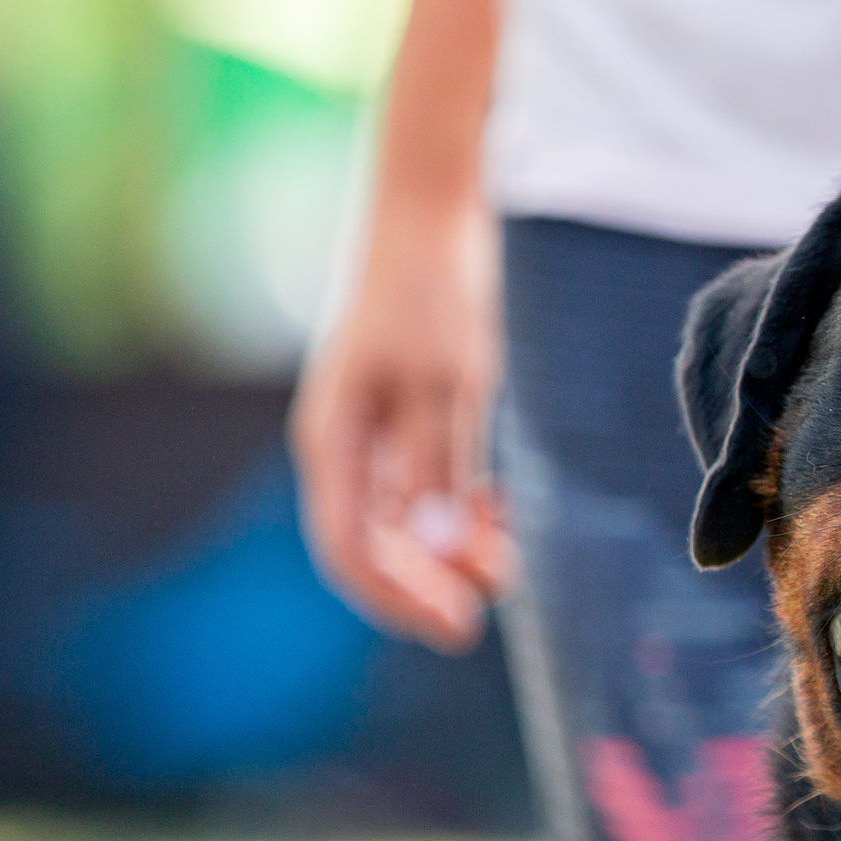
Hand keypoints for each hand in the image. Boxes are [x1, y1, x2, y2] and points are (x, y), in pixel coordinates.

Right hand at [289, 196, 513, 652]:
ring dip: (450, 551)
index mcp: (334, 442)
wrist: (430, 213)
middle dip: (430, 582)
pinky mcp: (403, 414)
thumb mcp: (448, 384)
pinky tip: (499, 514)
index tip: (460, 627)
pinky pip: (422, 487)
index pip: (351, 553)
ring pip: (404, 522)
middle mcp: (343, 446)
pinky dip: (458, 511)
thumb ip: (441, 468)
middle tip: (491, 601)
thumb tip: (440, 551)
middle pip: (375, 547)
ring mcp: (371, 432)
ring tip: (506, 560)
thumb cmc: (433, 292)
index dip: (402, 600)